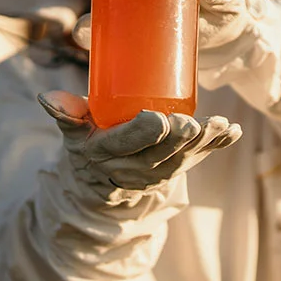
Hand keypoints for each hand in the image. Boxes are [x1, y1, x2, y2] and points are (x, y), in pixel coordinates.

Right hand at [37, 90, 241, 191]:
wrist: (101, 183)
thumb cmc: (88, 142)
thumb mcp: (73, 132)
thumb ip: (65, 113)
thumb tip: (46, 98)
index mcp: (105, 154)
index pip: (125, 144)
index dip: (143, 133)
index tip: (157, 118)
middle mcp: (133, 169)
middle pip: (160, 154)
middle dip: (179, 139)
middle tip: (192, 122)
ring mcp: (157, 173)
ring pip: (183, 159)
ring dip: (204, 142)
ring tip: (221, 125)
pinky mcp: (176, 170)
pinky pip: (199, 158)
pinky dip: (218, 145)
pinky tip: (233, 132)